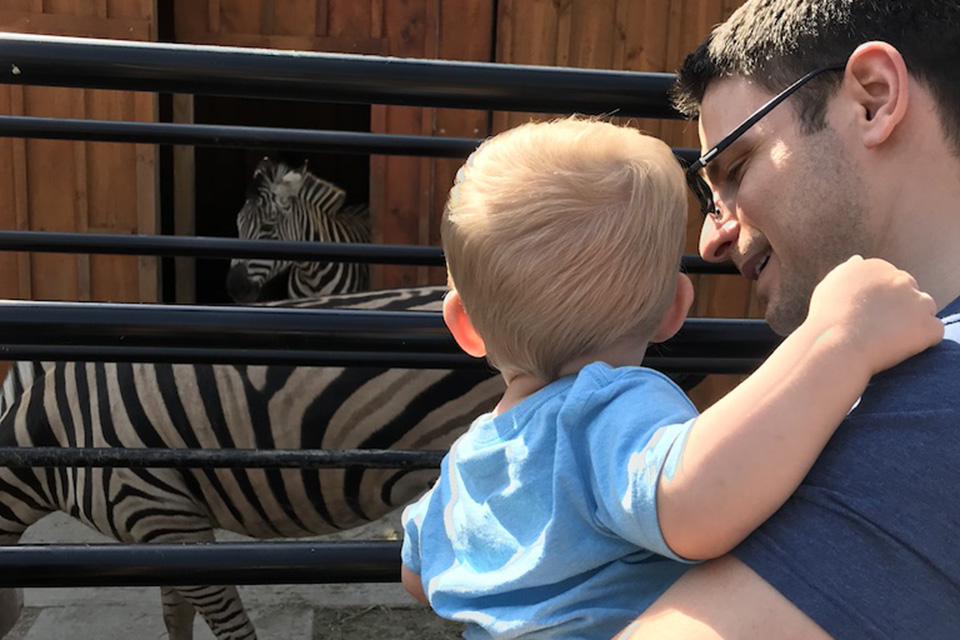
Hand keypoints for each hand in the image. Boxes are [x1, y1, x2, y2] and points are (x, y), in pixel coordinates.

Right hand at [806, 255, 942, 374]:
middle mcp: (900, 278)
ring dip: (913, 322)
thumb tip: (858, 259)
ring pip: (925, 310)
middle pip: (910, 294)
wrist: (833, 345)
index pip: (891, 282)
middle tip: (878, 329)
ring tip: (888, 339)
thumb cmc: (826, 319)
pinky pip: (933, 332)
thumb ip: (847, 271)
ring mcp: (917, 301)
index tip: (867, 316)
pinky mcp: (928, 325)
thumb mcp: (829, 286)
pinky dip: (922, 341)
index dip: (881, 302)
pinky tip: (898, 348)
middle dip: (900, 309)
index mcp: (876, 267)